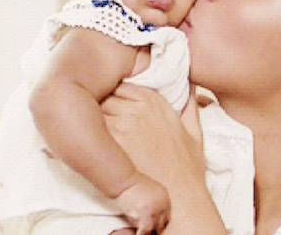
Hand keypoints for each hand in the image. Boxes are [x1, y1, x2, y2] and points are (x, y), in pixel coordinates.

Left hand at [103, 84, 225, 234]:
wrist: (179, 196)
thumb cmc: (187, 168)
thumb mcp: (194, 131)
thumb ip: (190, 105)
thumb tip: (189, 87)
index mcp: (154, 101)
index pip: (122, 84)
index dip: (116, 95)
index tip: (116, 107)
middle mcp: (136, 109)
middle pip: (106, 94)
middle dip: (103, 104)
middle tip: (101, 118)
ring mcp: (121, 124)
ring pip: (94, 108)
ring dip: (92, 117)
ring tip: (92, 131)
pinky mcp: (108, 142)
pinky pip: (88, 128)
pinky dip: (86, 133)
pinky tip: (91, 144)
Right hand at [114, 172, 169, 234]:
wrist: (124, 180)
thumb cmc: (132, 184)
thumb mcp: (150, 189)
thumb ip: (154, 201)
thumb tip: (152, 215)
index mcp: (165, 196)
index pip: (167, 216)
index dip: (160, 223)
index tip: (155, 227)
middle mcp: (162, 204)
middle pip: (162, 223)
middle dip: (155, 228)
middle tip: (150, 232)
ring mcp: (155, 210)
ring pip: (154, 229)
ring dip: (148, 232)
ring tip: (143, 233)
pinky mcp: (145, 215)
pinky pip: (145, 231)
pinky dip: (141, 234)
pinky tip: (138, 234)